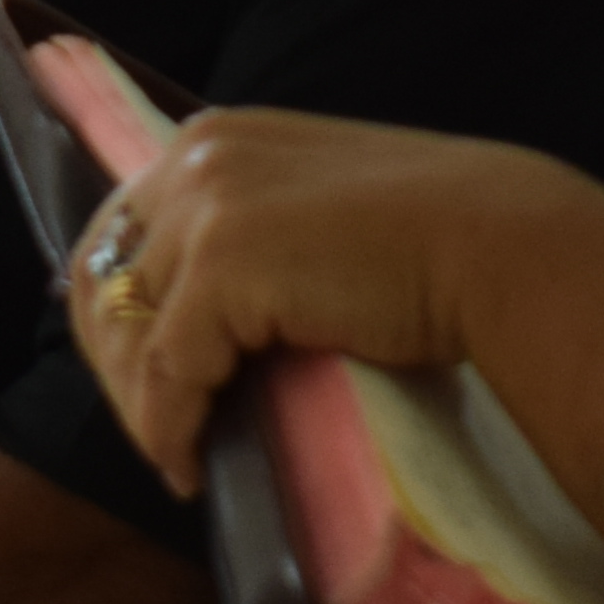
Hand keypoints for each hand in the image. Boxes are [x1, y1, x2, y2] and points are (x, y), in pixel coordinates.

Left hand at [64, 105, 598, 491]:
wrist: (501, 245)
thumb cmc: (437, 239)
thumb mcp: (318, 212)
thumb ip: (257, 235)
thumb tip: (208, 317)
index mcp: (219, 137)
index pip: (120, 231)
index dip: (120, 314)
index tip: (144, 379)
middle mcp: (198, 157)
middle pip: (102, 280)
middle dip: (117, 366)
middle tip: (158, 431)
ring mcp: (207, 208)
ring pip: (127, 334)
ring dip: (142, 407)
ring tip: (180, 455)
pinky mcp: (223, 269)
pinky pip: (166, 375)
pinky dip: (169, 431)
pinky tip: (195, 466)